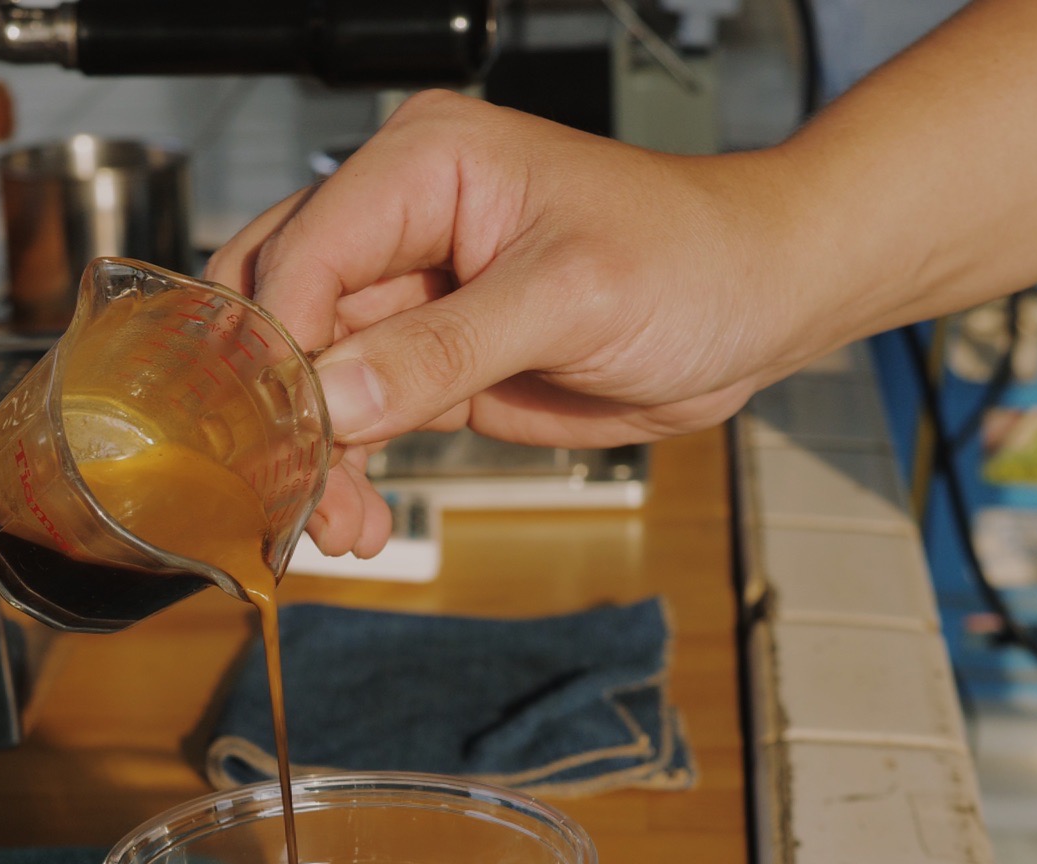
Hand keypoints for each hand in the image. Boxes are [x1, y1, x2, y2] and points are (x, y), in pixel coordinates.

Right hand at [209, 91, 820, 556]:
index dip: (281, 348)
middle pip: (282, 312)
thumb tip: (335, 398)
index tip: (286, 436)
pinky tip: (361, 520)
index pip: (304, 251)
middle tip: (302, 494)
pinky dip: (347, 473)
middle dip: (284, 412)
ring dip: (314, 460)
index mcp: (423, 163)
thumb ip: (444, 348)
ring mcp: (409, 294)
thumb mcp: (571, 298)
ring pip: (309, 379)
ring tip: (342, 527)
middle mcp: (399, 220)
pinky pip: (355, 418)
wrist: (755, 303)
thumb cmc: (691, 257)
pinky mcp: (428, 361)